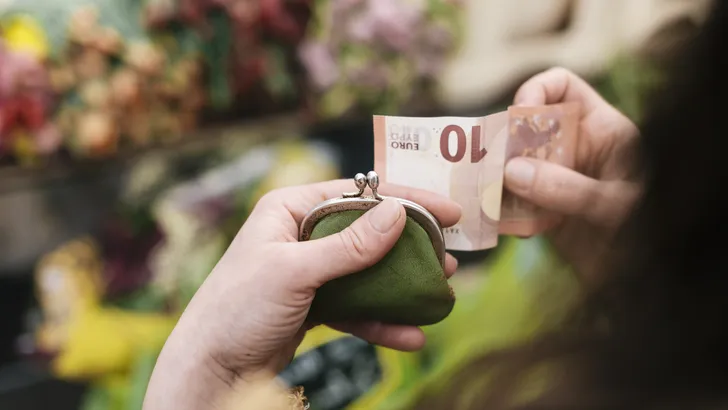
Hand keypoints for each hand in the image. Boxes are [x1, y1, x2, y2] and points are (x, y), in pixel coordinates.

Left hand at [143, 179, 461, 409]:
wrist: (209, 369)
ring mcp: (309, 271)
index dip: (407, 200)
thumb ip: (349, 245)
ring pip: (367, 271)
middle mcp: (301, 234)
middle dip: (410, 248)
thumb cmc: (236, 309)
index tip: (448, 212)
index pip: (359, 194)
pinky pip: (356, 306)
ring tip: (440, 293)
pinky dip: (382, 321)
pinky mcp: (313, 304)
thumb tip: (398, 213)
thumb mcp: (294, 271)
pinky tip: (409, 335)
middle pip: (368, 233)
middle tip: (448, 258)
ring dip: (402, 285)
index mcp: (290, 209)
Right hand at [504, 67, 640, 278]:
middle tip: (492, 166)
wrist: (642, 281)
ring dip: (498, 180)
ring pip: (513, 165)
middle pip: (526, 126)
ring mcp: (557, 180)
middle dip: (505, 142)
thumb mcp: (614, 205)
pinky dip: (504, 211)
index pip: (562, 87)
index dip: (536, 91)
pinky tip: (512, 227)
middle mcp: (575, 149)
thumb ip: (567, 188)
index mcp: (602, 130)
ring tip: (490, 198)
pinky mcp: (543, 211)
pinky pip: (512, 201)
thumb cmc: (647, 233)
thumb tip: (512, 171)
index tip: (519, 116)